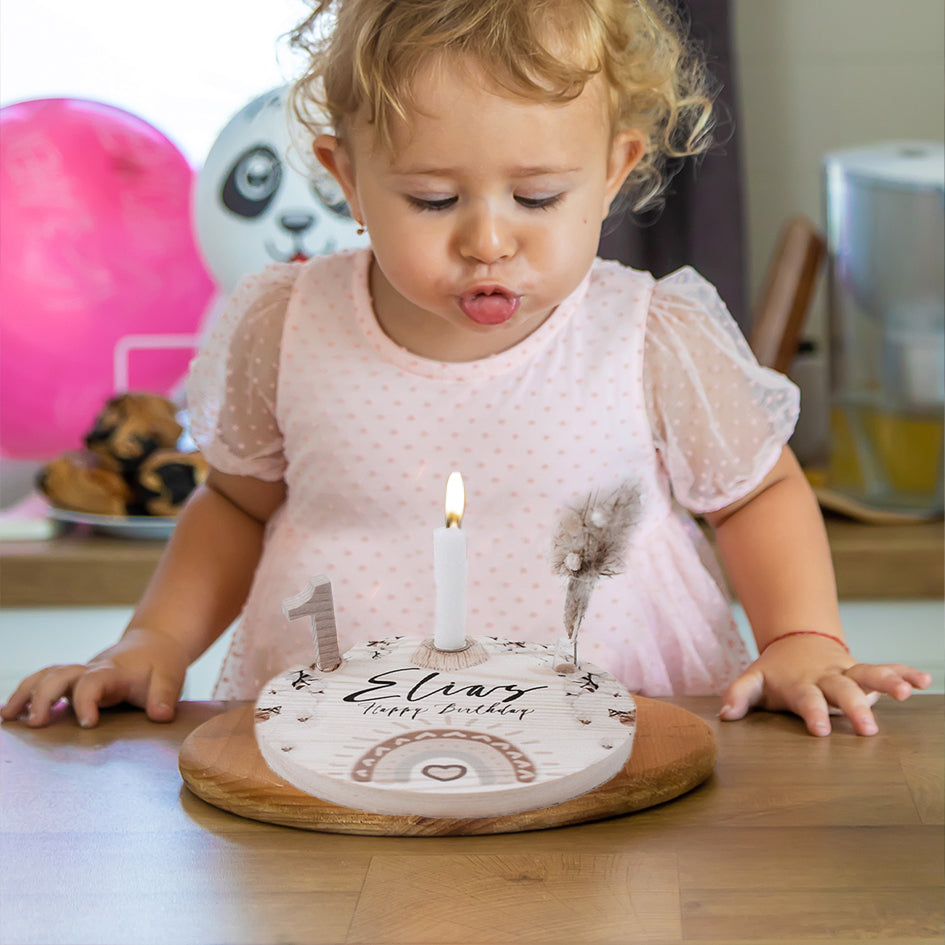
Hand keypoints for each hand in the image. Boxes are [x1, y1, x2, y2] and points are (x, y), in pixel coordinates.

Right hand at [0, 628, 188, 727]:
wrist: (154, 645)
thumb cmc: (160, 663)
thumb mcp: (171, 677)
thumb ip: (165, 696)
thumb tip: (161, 715)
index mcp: (114, 672)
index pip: (93, 682)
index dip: (87, 701)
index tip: (87, 723)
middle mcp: (91, 671)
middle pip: (60, 675)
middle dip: (44, 697)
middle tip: (37, 723)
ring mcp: (79, 675)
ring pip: (46, 676)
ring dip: (26, 693)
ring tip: (7, 716)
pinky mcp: (73, 682)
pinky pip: (44, 682)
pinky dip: (26, 693)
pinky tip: (9, 713)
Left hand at [719, 634, 932, 735]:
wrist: (796, 641)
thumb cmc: (776, 672)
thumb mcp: (753, 679)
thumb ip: (739, 695)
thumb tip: (725, 715)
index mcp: (800, 683)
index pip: (806, 699)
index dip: (812, 713)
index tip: (820, 731)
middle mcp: (827, 677)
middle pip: (843, 690)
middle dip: (855, 708)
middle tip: (868, 730)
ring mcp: (848, 672)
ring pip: (869, 674)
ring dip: (888, 681)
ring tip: (907, 692)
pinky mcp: (863, 671)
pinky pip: (887, 669)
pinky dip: (905, 673)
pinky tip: (924, 681)